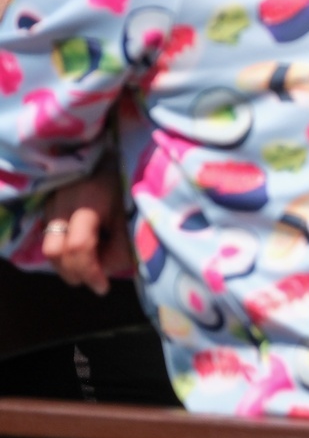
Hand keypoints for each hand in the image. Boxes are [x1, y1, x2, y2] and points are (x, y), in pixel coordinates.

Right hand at [39, 159, 131, 295]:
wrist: (111, 150)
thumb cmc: (127, 181)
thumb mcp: (132, 210)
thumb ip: (123, 242)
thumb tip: (108, 270)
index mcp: (88, 202)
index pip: (78, 246)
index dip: (90, 272)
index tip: (103, 287)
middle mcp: (62, 202)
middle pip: (54, 250)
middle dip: (73, 272)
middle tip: (95, 281)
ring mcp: (51, 201)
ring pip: (48, 245)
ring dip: (66, 264)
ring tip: (91, 268)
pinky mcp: (49, 202)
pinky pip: (50, 234)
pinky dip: (63, 249)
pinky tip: (84, 250)